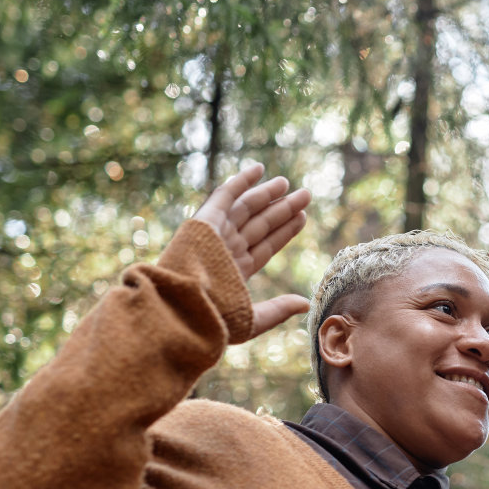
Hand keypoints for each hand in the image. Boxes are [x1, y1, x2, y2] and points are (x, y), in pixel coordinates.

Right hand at [192, 164, 312, 336]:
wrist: (181, 306)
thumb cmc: (212, 318)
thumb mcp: (252, 319)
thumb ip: (279, 310)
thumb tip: (306, 304)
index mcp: (237, 271)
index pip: (267, 245)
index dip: (285, 230)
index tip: (303, 217)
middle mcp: (228, 249)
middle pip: (262, 224)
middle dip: (283, 209)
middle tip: (305, 194)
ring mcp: (217, 234)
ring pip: (249, 208)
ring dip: (268, 194)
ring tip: (289, 183)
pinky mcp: (205, 220)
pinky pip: (225, 195)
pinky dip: (241, 181)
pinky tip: (259, 169)